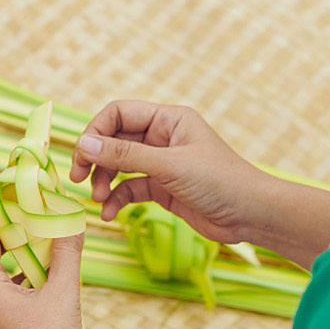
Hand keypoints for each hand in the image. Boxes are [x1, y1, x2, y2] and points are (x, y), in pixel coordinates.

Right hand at [69, 101, 268, 242]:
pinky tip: (109, 213)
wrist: (252, 215)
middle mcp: (163, 137)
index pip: (118, 113)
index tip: (82, 155)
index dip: (95, 131)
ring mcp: (161, 163)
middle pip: (114, 139)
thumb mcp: (169, 166)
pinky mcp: (162, 188)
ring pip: (118, 165)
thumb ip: (125, 155)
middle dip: (94, 158)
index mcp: (168, 119)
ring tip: (98, 198)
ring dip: (104, 181)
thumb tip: (84, 144)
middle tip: (77, 178)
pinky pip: (129, 188)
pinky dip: (116, 199)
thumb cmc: (220, 181)